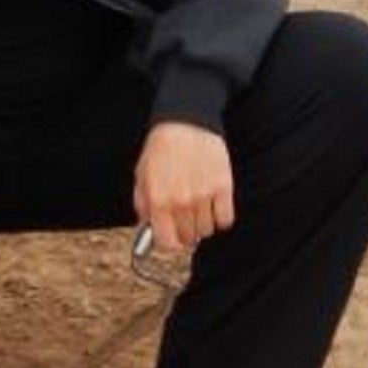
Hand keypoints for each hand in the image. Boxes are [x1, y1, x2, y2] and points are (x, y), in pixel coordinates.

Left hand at [133, 121, 234, 253]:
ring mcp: (203, 195)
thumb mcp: (141, 177)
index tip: (171, 239)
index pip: (167, 242)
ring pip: (207, 231)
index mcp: (158, 201)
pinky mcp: (223, 187)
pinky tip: (213, 207)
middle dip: (184, 232)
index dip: (169, 244)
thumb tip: (147, 229)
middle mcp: (181, 202)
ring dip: (202, 225)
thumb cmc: (161, 150)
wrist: (185, 124)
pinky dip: (220, 218)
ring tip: (197, 209)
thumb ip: (143, 206)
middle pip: (188, 238)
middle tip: (183, 219)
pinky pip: (225, 219)